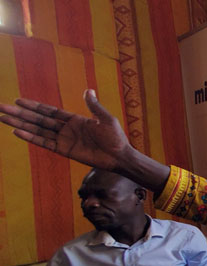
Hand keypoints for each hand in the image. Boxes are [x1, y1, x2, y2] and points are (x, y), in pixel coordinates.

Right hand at [0, 89, 170, 192]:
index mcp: (75, 120)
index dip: (34, 106)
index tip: (18, 101)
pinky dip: (30, 137)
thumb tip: (88, 90)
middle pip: (38, 119)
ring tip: (3, 118)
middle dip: (20, 114)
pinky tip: (17, 131)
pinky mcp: (64, 151)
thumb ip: (94, 106)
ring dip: (20, 124)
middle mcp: (66, 129)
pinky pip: (44, 143)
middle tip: (1, 107)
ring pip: (37, 130)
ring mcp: (63, 140)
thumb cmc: (116, 138)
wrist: (119, 157)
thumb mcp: (106, 119)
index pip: (49, 111)